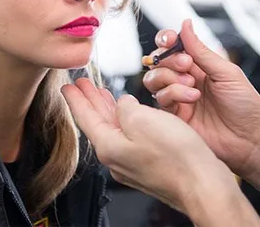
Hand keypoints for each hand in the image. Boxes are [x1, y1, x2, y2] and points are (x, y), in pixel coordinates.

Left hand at [61, 79, 234, 214]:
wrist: (205, 187)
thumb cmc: (177, 157)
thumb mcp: (142, 119)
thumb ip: (125, 108)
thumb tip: (123, 104)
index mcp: (108, 146)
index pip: (84, 117)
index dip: (75, 98)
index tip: (67, 86)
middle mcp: (115, 158)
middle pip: (97, 122)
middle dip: (90, 100)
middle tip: (82, 85)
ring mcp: (131, 164)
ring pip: (113, 129)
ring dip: (107, 109)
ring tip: (101, 94)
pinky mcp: (147, 165)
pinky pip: (129, 137)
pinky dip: (125, 121)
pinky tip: (129, 113)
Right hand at [143, 19, 259, 185]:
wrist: (249, 139)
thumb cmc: (245, 105)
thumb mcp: (225, 71)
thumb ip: (200, 49)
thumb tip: (185, 24)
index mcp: (197, 65)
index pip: (171, 46)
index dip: (166, 40)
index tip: (170, 39)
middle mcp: (183, 79)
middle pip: (157, 61)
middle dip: (169, 60)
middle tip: (187, 65)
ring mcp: (177, 96)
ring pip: (153, 79)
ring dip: (169, 77)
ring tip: (191, 84)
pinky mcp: (173, 114)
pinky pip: (160, 98)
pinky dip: (174, 94)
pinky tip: (192, 99)